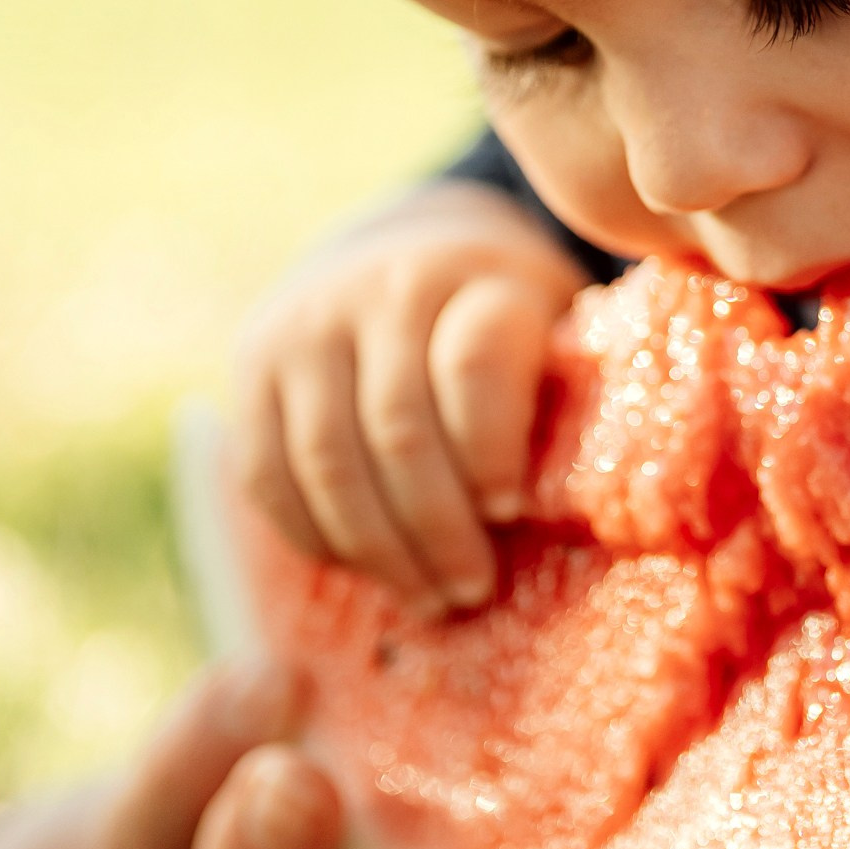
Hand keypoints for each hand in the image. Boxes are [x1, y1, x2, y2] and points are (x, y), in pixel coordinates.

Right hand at [232, 190, 586, 612]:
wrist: (398, 253)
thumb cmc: (504, 324)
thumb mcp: (554, 329)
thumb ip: (572, 393)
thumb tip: (597, 508)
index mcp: (477, 277)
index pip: (473, 364)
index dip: (489, 448)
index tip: (510, 513)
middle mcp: (382, 289)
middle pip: (399, 427)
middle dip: (437, 527)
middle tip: (471, 589)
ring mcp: (306, 325)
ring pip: (328, 460)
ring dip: (378, 547)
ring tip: (426, 596)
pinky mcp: (251, 365)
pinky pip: (266, 471)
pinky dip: (314, 534)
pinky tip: (363, 567)